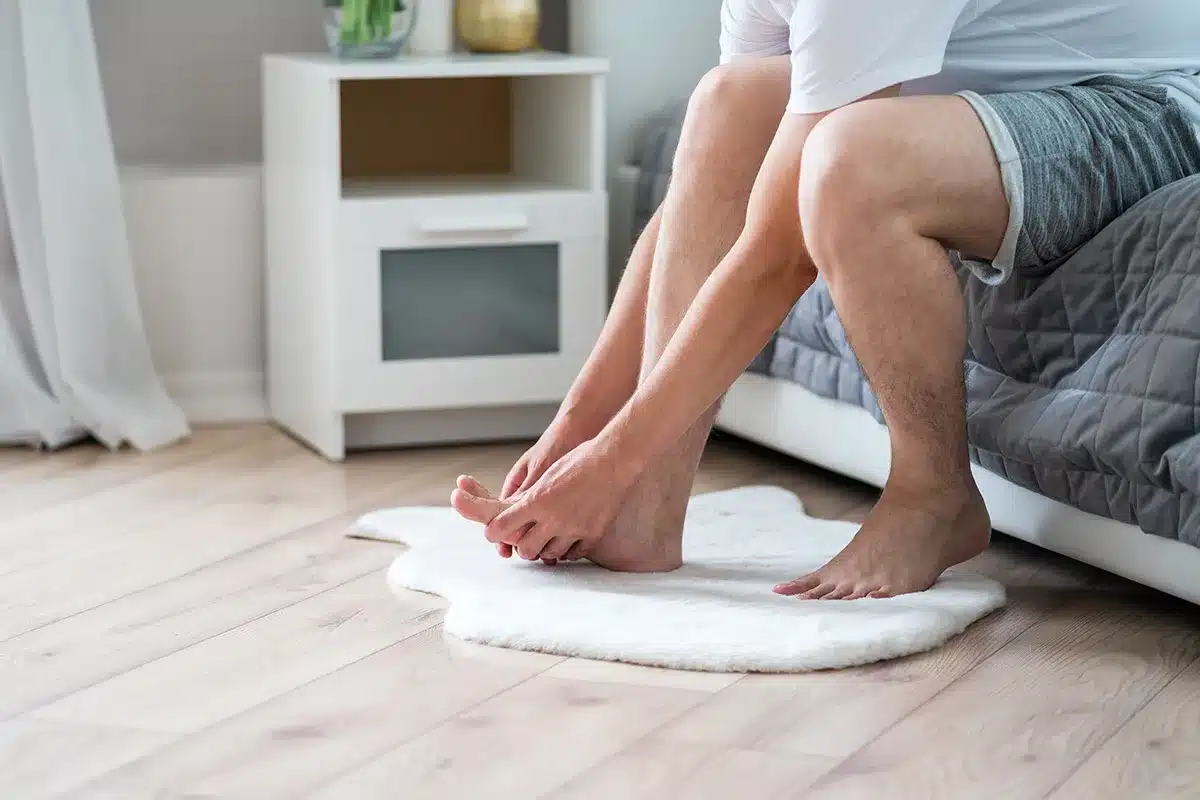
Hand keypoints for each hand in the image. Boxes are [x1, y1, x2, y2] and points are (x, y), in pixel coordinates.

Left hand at [485, 437, 633, 562]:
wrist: (614, 461)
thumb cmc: (579, 461)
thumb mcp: (546, 474)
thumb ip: (530, 497)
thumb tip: (516, 510)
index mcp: (537, 501)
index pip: (503, 527)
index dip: (494, 532)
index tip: (494, 532)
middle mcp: (554, 519)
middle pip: (526, 549)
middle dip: (523, 546)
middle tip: (525, 539)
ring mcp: (574, 529)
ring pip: (550, 554)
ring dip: (546, 548)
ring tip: (548, 538)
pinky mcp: (592, 535)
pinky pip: (573, 554)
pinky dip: (568, 549)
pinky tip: (568, 538)